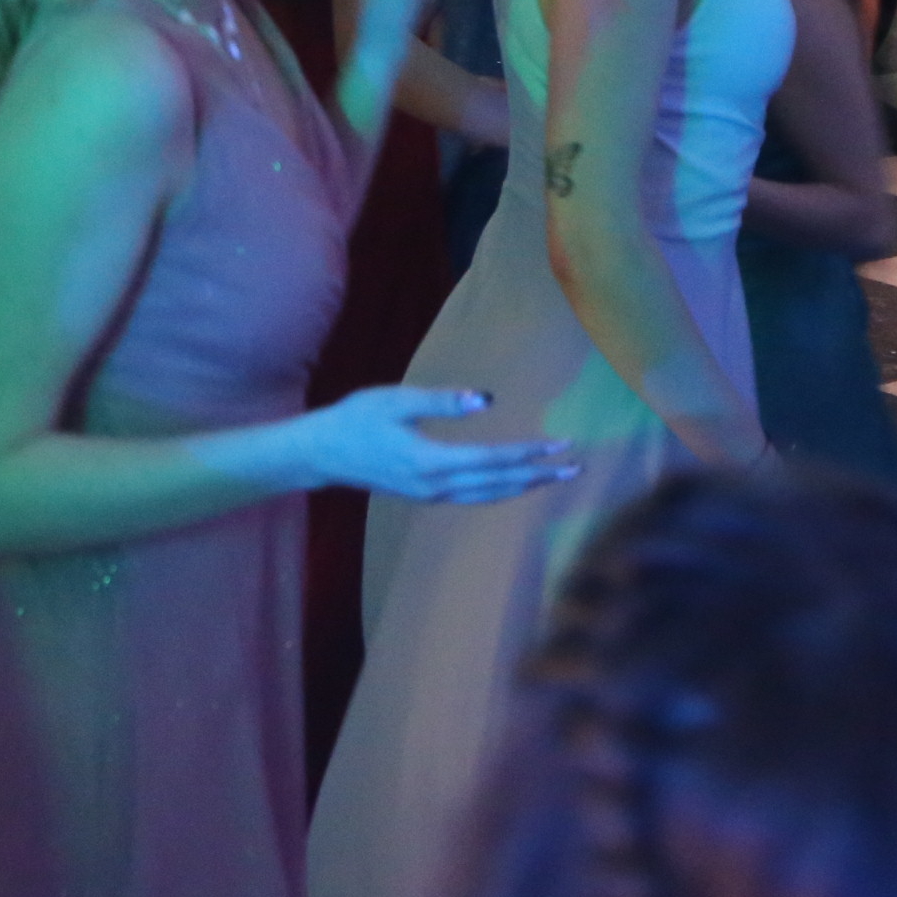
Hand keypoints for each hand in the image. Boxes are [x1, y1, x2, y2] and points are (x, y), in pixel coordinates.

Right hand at [301, 385, 575, 503]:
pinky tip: (515, 483)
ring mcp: (430, 495)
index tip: (559, 445)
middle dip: (539, 476)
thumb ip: (443, 402)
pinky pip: (473, 496)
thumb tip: (486, 399)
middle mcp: (435, 486)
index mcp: (430, 461)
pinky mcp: (425, 495)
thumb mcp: (396, 400)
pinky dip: (500, 490)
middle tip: (575, 467)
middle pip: (498, 484)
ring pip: (487, 495)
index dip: (529, 453)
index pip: (493, 460)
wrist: (321, 453)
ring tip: (554, 477)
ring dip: (523, 486)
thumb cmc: (356, 418)